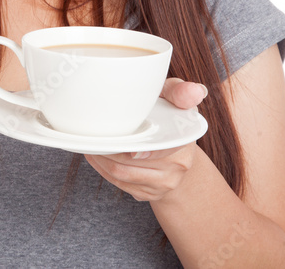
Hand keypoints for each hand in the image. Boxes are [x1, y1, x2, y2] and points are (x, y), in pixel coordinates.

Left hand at [83, 78, 208, 200]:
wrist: (177, 152)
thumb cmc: (170, 117)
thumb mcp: (175, 98)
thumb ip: (181, 92)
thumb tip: (194, 91)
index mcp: (185, 142)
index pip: (161, 150)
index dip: (137, 150)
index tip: (120, 144)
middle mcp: (178, 167)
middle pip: (131, 163)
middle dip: (107, 149)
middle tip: (92, 135)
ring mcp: (164, 184)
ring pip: (121, 174)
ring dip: (100, 159)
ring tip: (90, 144)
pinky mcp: (148, 193)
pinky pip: (119, 183)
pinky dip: (102, 169)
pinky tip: (96, 155)